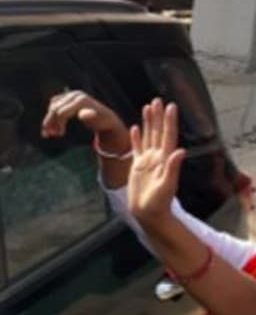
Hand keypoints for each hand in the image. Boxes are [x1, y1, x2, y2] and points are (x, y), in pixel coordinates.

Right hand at [41, 90, 127, 143]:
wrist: (105, 118)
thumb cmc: (102, 122)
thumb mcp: (98, 121)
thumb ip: (89, 117)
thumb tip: (82, 114)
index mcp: (81, 100)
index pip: (61, 112)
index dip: (58, 124)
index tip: (60, 135)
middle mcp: (75, 95)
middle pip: (55, 108)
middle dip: (51, 122)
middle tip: (49, 136)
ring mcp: (71, 94)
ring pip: (52, 106)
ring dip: (49, 120)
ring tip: (49, 133)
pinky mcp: (67, 97)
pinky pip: (54, 105)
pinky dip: (50, 115)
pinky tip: (50, 126)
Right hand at [127, 99, 186, 225]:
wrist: (148, 214)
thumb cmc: (158, 204)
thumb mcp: (167, 187)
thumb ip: (173, 169)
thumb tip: (180, 151)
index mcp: (164, 160)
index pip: (168, 136)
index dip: (169, 121)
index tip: (170, 106)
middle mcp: (157, 157)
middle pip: (158, 132)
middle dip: (158, 116)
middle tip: (158, 100)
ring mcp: (148, 161)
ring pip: (148, 136)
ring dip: (149, 122)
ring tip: (148, 107)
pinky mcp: (138, 166)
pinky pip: (137, 148)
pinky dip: (137, 137)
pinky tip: (135, 128)